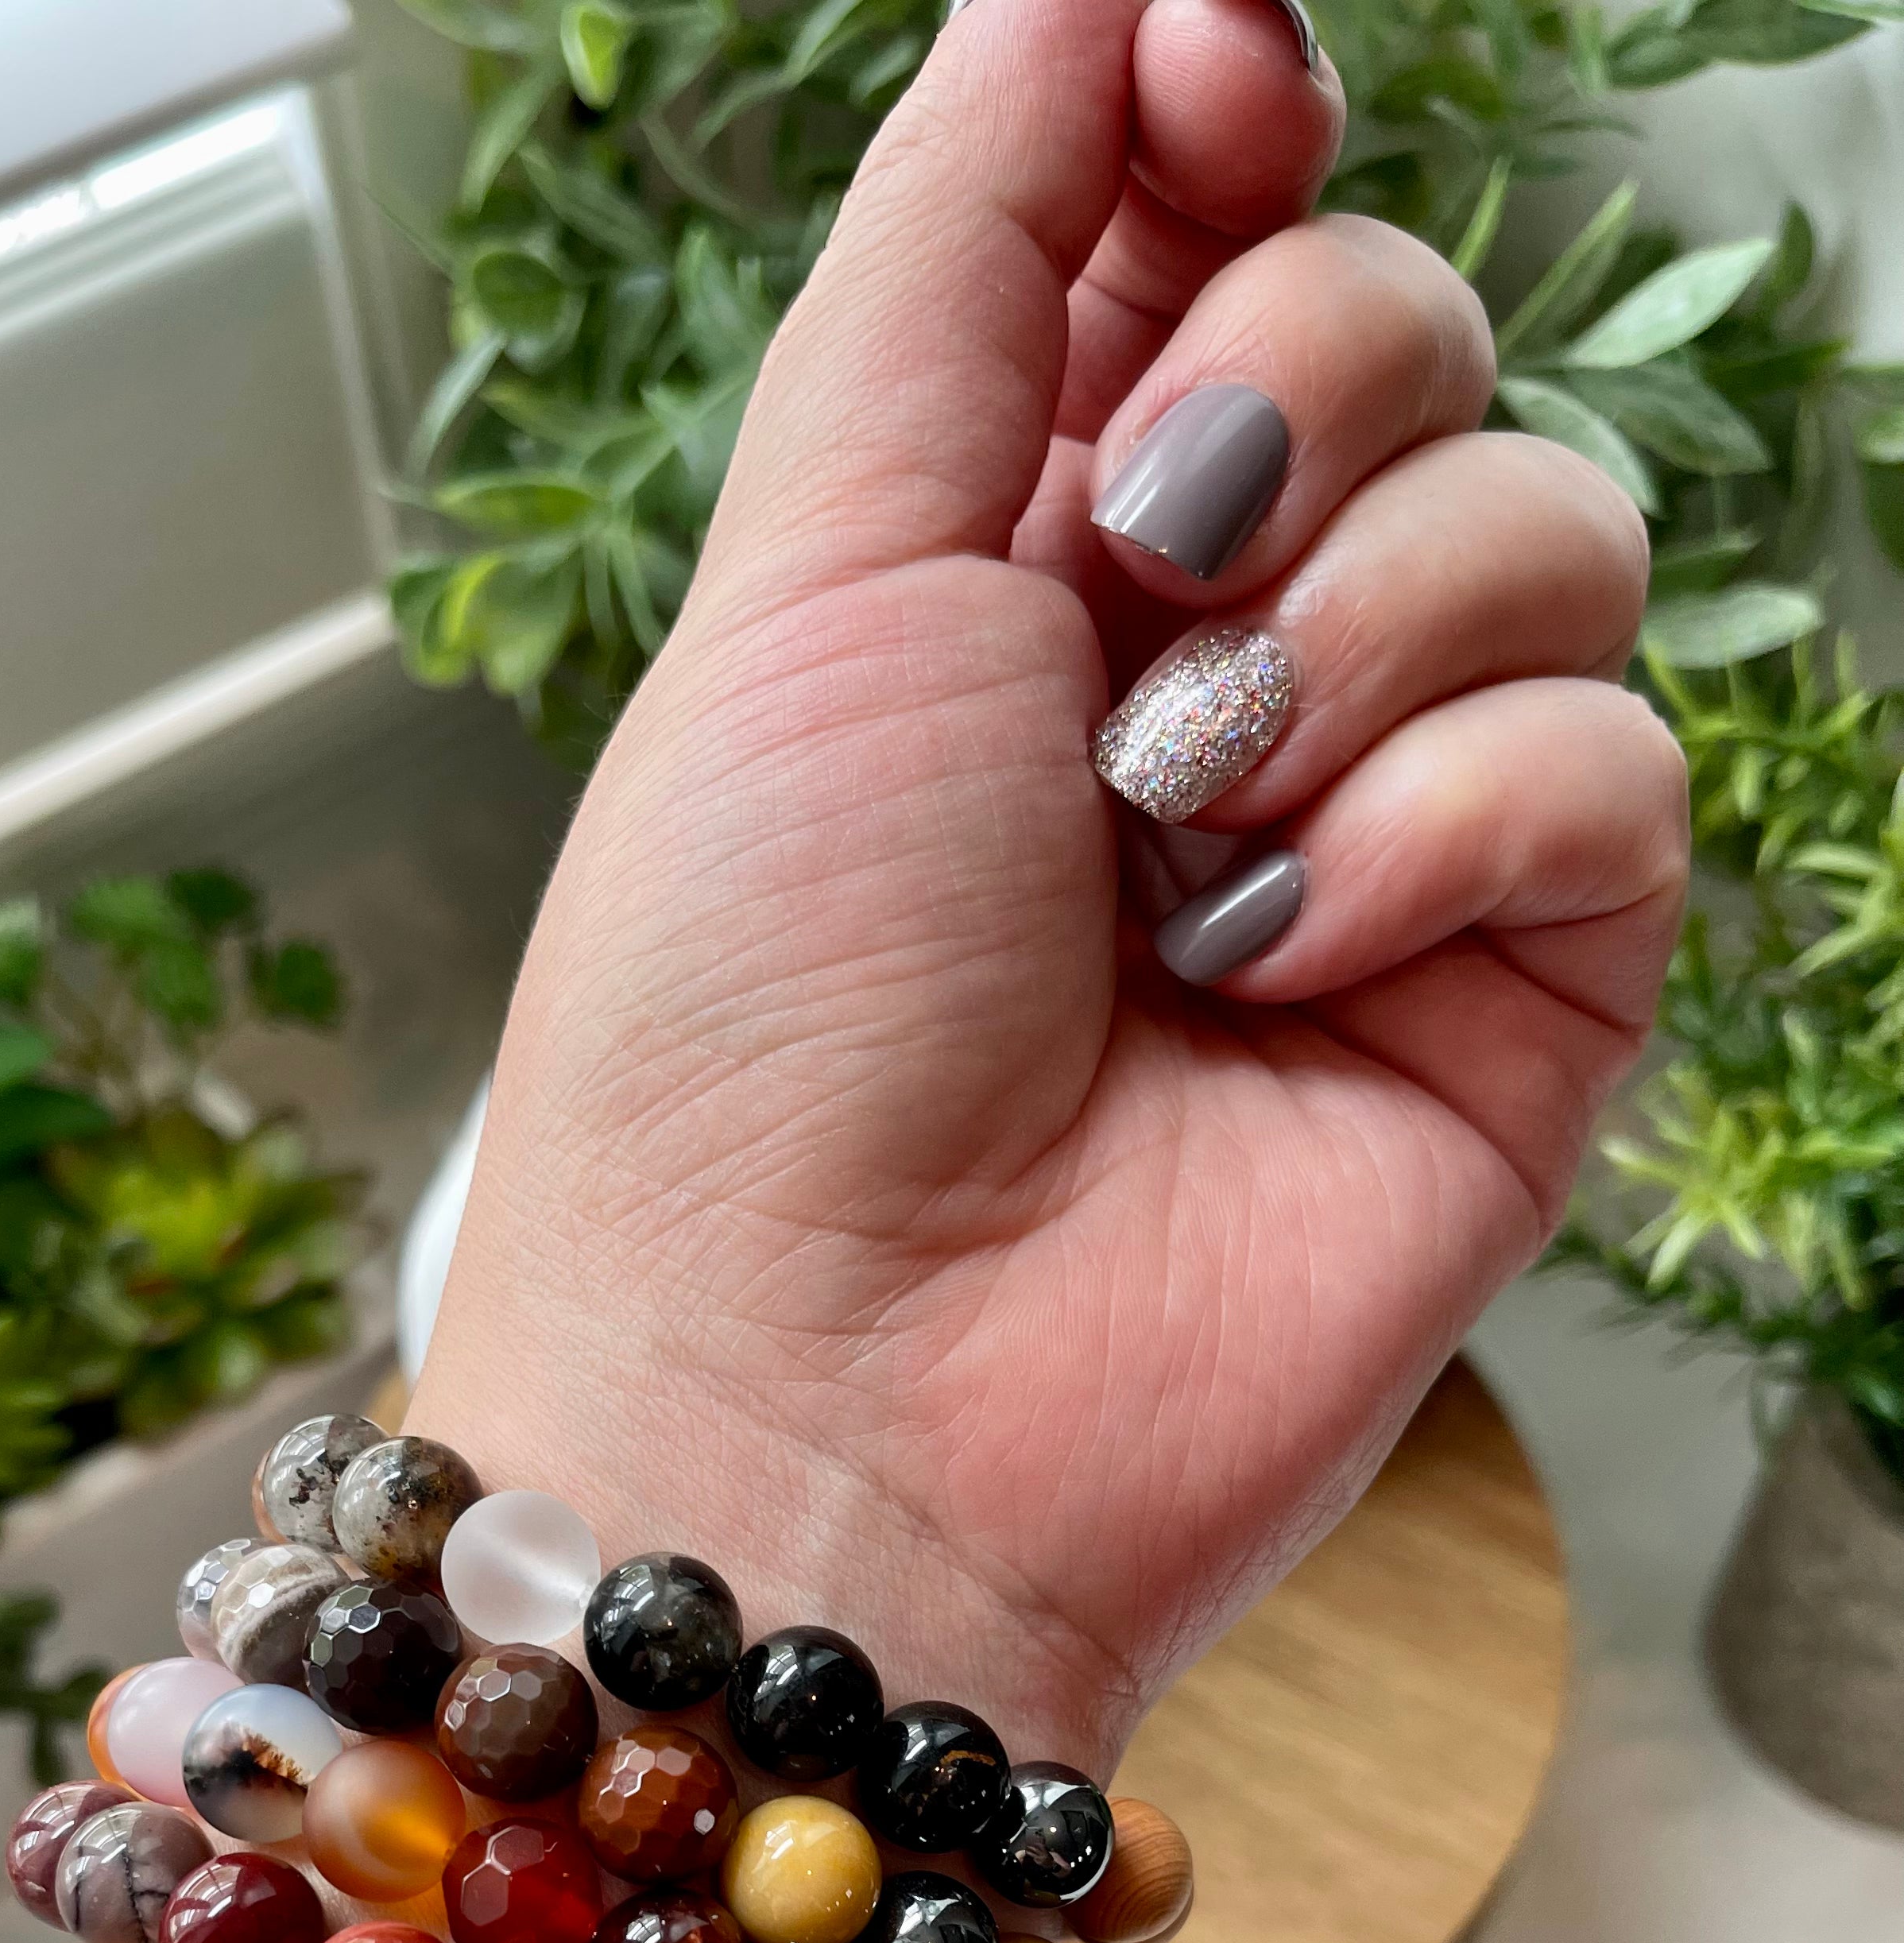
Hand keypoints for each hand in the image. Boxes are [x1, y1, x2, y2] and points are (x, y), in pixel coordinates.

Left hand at [416, 0, 1684, 1762]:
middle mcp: (1210, 668)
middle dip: (1287, 396)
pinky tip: (1278, 956)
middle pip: (1410, 329)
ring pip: (1551, 520)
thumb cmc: (743, 1025)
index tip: (1206, 92)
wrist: (818, 1396)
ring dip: (1356, 638)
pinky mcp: (1510, 995)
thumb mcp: (811, 570)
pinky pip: (1614, 762)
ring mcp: (1375, 831)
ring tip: (1178, 835)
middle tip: (1137, 579)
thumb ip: (960, 255)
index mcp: (1016, 546)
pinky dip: (1447, 827)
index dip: (1228, 124)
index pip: (1202, 229)